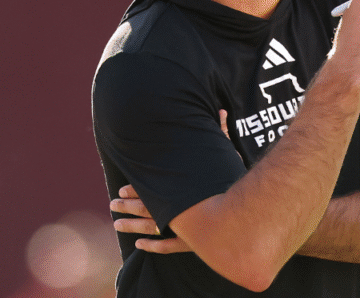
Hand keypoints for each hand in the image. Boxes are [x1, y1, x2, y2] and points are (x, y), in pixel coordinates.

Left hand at [110, 110, 230, 252]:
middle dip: (128, 206)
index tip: (122, 187)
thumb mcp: (227, 157)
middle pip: (147, 208)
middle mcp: (178, 211)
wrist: (246, 216)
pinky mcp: (192, 245)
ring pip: (152, 229)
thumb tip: (223, 111)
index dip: (137, 188)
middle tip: (113, 203)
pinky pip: (168, 247)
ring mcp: (184, 231)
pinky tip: (140, 245)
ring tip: (117, 224)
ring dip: (132, 226)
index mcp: (180, 191)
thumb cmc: (234, 183)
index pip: (151, 188)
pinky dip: (153, 246)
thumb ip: (221, 134)